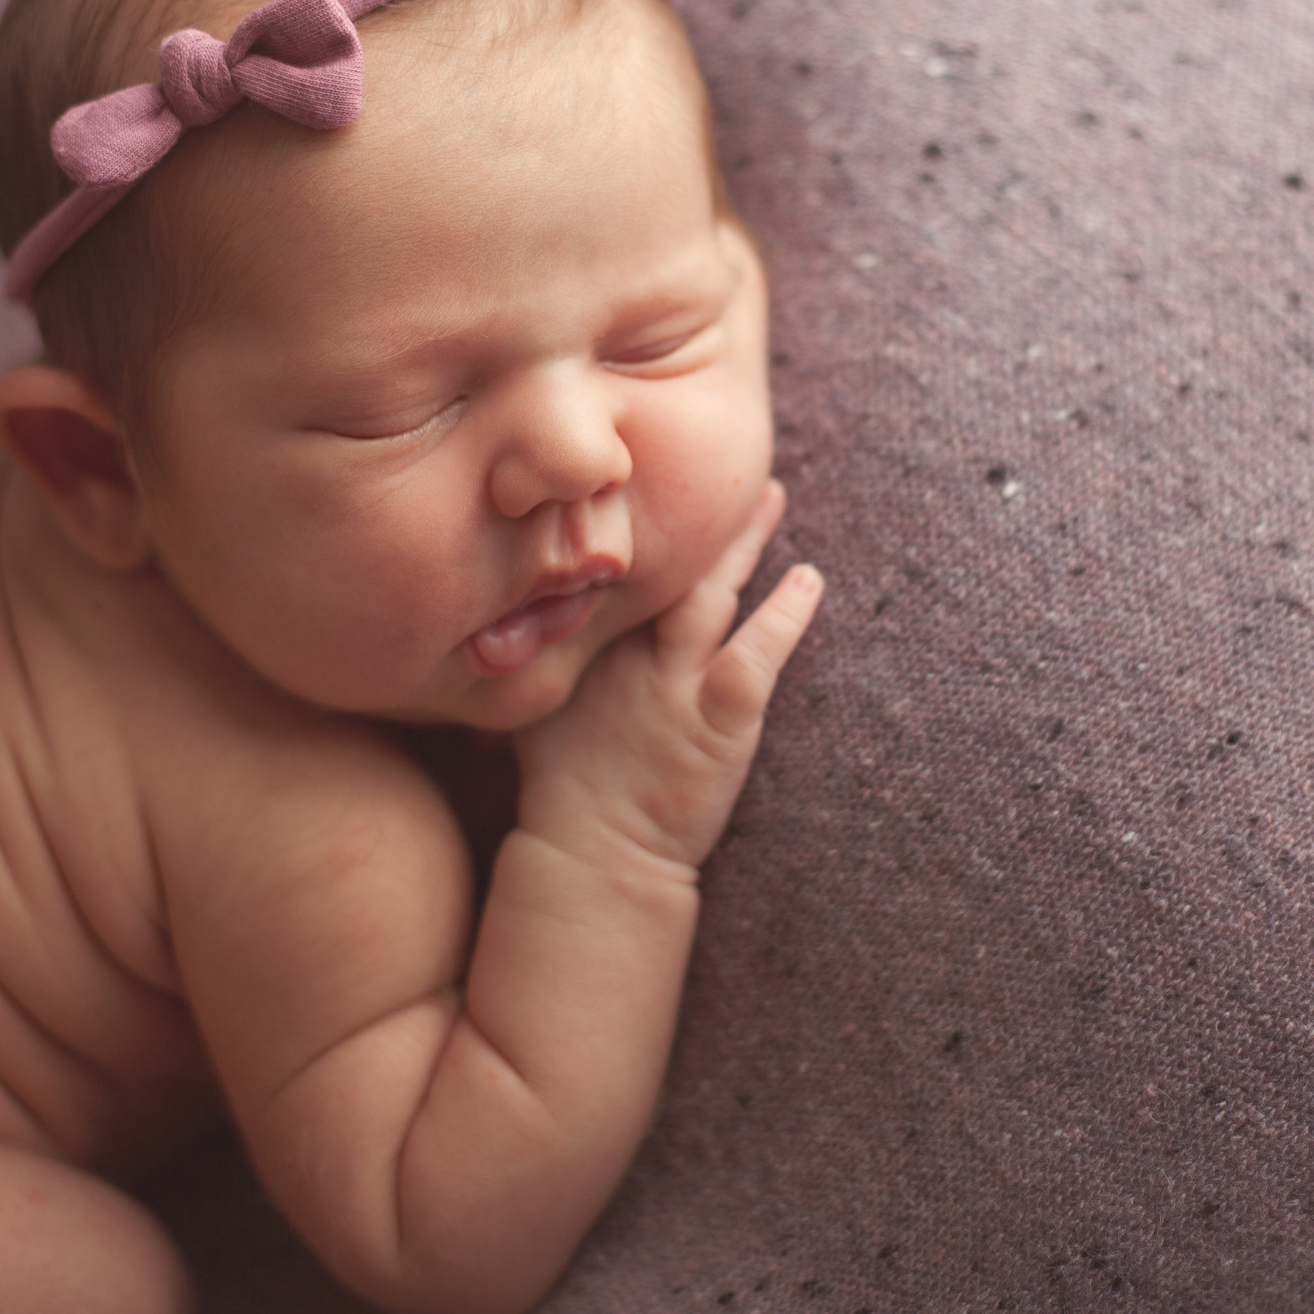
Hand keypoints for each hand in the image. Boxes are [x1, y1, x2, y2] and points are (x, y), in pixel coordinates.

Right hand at [514, 481, 822, 874]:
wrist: (594, 859)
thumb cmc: (565, 790)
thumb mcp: (532, 706)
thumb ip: (536, 651)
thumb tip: (504, 611)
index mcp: (584, 643)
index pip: (604, 560)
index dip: (624, 515)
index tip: (637, 468)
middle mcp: (626, 653)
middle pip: (661, 564)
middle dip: (688, 510)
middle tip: (715, 455)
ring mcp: (673, 686)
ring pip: (709, 596)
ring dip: (742, 545)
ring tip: (773, 494)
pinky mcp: (717, 721)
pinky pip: (755, 657)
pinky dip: (784, 617)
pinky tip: (809, 580)